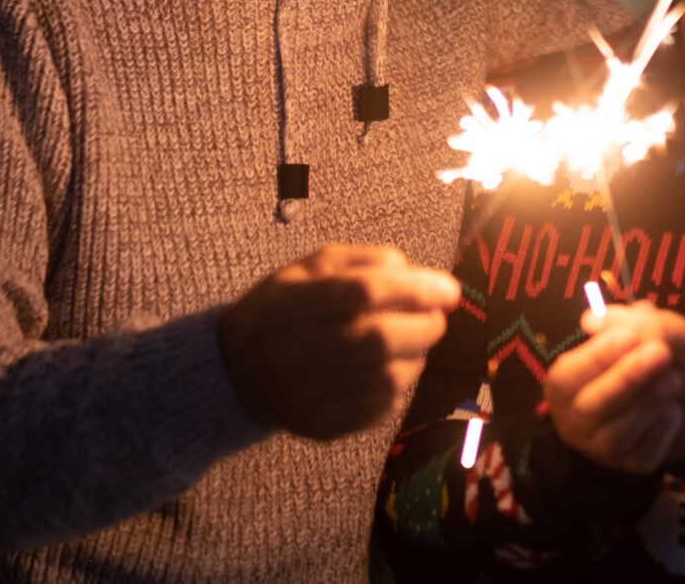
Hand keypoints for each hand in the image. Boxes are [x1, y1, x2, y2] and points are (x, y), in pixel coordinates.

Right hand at [216, 244, 458, 439]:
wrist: (236, 373)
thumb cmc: (281, 309)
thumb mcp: (309, 269)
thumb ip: (362, 261)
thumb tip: (414, 272)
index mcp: (298, 302)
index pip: (366, 292)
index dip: (414, 288)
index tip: (449, 288)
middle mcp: (305, 350)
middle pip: (382, 339)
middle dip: (425, 325)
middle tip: (436, 315)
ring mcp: (315, 393)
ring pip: (390, 377)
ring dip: (416, 355)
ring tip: (409, 339)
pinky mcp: (327, 424)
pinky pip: (383, 406)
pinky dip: (399, 384)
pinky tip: (388, 367)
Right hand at [580, 303, 684, 463]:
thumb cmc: (660, 347)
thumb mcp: (651, 326)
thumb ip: (626, 322)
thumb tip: (592, 321)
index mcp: (566, 381)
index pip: (569, 374)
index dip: (597, 357)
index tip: (629, 337)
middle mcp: (575, 417)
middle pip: (590, 407)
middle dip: (626, 380)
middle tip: (661, 354)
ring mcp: (601, 446)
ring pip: (614, 437)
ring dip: (645, 407)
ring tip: (674, 381)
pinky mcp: (630, 464)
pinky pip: (641, 458)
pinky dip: (660, 434)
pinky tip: (676, 410)